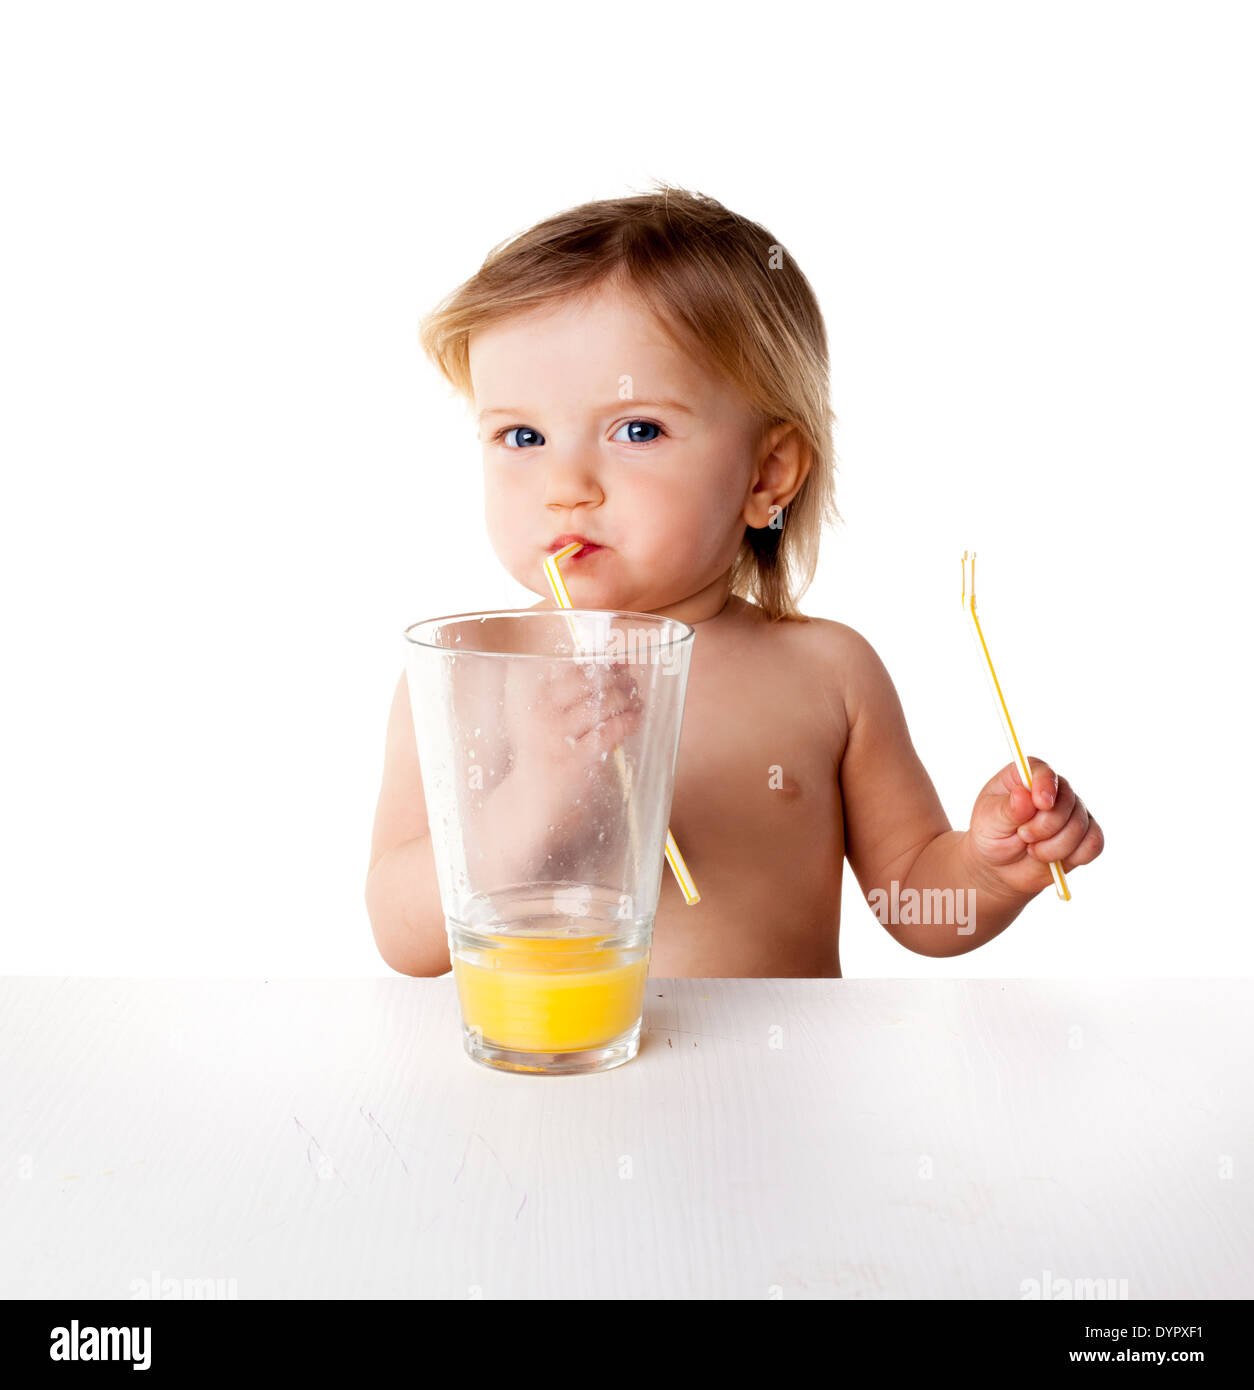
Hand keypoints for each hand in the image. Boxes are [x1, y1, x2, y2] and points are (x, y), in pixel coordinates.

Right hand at [501, 655, 642, 819]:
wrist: (529, 799)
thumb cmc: (542, 750)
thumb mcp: (541, 715)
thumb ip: (570, 689)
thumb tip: (616, 662)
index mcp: (527, 696)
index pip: (569, 665)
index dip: (599, 660)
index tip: (616, 661)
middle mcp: (538, 713)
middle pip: (588, 680)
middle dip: (615, 677)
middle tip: (629, 681)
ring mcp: (555, 737)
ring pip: (602, 703)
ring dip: (625, 698)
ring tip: (634, 699)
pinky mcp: (574, 760)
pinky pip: (610, 731)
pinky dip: (628, 721)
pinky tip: (634, 720)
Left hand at [964, 756, 1103, 897]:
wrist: (1000, 865)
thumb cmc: (991, 835)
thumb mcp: (989, 821)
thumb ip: (1007, 809)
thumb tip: (1024, 795)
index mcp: (1026, 777)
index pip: (1043, 772)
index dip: (1046, 786)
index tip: (1041, 803)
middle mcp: (1054, 790)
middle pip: (1068, 801)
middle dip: (1045, 826)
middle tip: (1024, 836)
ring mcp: (1072, 812)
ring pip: (1081, 826)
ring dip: (1055, 846)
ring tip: (1033, 850)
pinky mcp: (1084, 836)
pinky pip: (1094, 843)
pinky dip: (1076, 856)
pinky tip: (1055, 860)